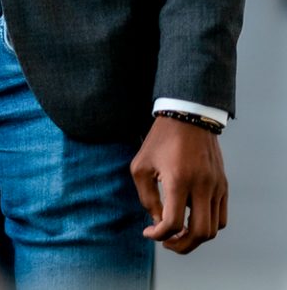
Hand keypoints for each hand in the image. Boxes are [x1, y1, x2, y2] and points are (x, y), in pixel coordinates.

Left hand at [131, 117, 227, 253]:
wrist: (189, 118)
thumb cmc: (159, 141)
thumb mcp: (140, 167)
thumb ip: (147, 198)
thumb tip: (158, 223)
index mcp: (179, 180)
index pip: (174, 223)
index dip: (158, 235)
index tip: (148, 232)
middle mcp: (203, 186)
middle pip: (201, 233)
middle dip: (181, 245)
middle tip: (166, 242)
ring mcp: (217, 187)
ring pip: (214, 228)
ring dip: (195, 238)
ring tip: (177, 234)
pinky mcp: (224, 186)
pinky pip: (222, 216)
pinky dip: (207, 226)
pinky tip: (190, 220)